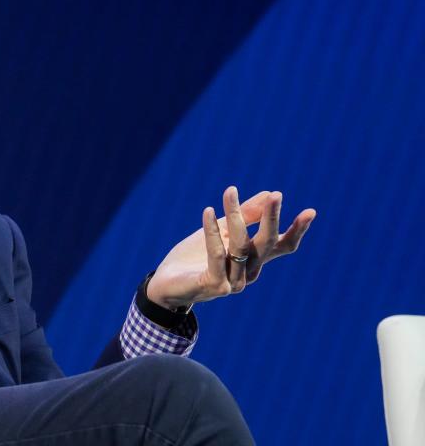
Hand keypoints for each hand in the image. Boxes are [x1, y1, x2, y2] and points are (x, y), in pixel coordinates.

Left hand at [147, 186, 315, 309]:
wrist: (165, 283)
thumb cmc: (194, 257)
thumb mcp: (219, 231)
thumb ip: (243, 216)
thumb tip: (268, 194)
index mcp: (253, 261)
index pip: (281, 246)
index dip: (296, 231)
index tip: (311, 211)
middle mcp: (248, 273)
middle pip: (265, 244)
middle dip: (271, 219)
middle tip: (276, 196)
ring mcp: (233, 282)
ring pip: (240, 246)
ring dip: (236, 216)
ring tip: (230, 191)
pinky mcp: (214, 285)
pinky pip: (216, 254)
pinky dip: (212, 232)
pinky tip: (208, 211)